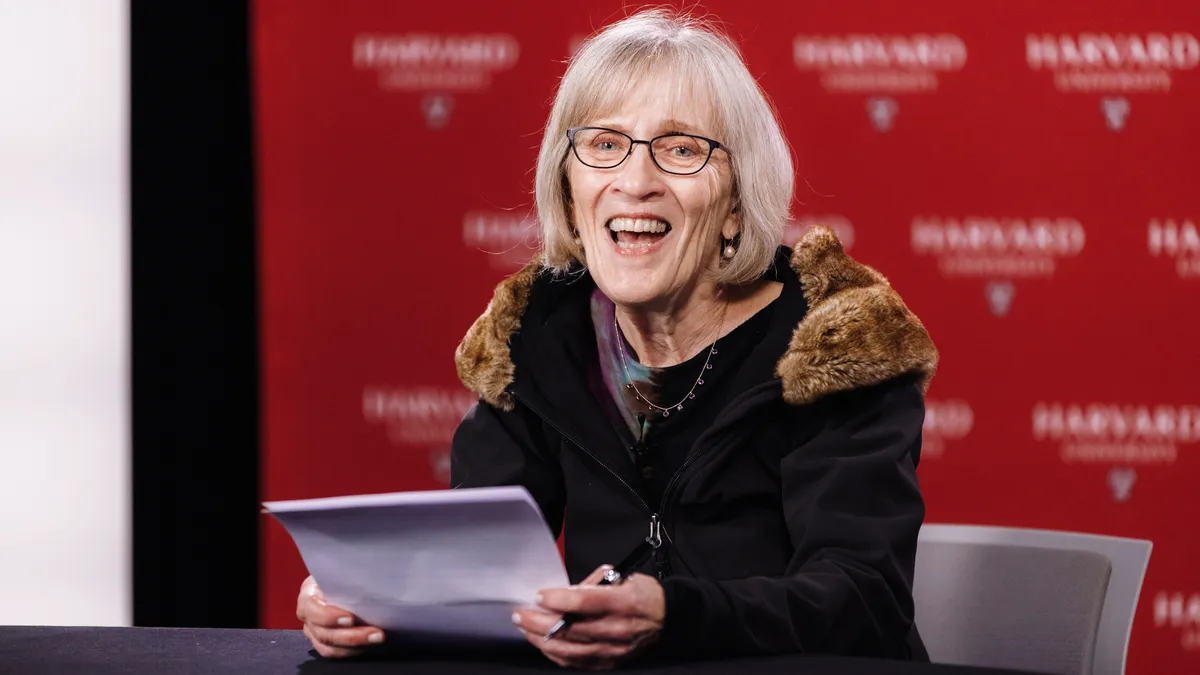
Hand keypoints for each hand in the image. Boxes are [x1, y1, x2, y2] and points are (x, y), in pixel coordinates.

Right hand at [296, 575, 384, 657]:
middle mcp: (308, 616)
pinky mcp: (325, 643)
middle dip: (351, 635)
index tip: (351, 618)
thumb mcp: (342, 569)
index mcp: (309, 595)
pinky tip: (370, 646)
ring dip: (355, 646)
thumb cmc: (343, 574)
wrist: (344, 583)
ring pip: (329, 646)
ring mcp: (314, 632)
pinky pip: (336, 653)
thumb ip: (347, 574)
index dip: (329, 616)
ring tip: (377, 639)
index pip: (312, 609)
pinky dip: (353, 651)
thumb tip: (367, 571)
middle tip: (376, 633)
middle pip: (324, 632)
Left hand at [512, 565, 665, 669]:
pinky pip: (577, 662)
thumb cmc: (644, 595)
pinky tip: (543, 645)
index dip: (558, 599)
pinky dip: (556, 654)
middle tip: (521, 614)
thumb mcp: (623, 576)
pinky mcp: (609, 662)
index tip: (540, 595)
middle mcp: (618, 629)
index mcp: (623, 602)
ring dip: (542, 640)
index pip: (585, 602)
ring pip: (570, 650)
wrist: (666, 619)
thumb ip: (594, 583)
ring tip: (526, 629)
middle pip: (571, 629)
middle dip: (540, 622)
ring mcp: (613, 649)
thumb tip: (566, 590)